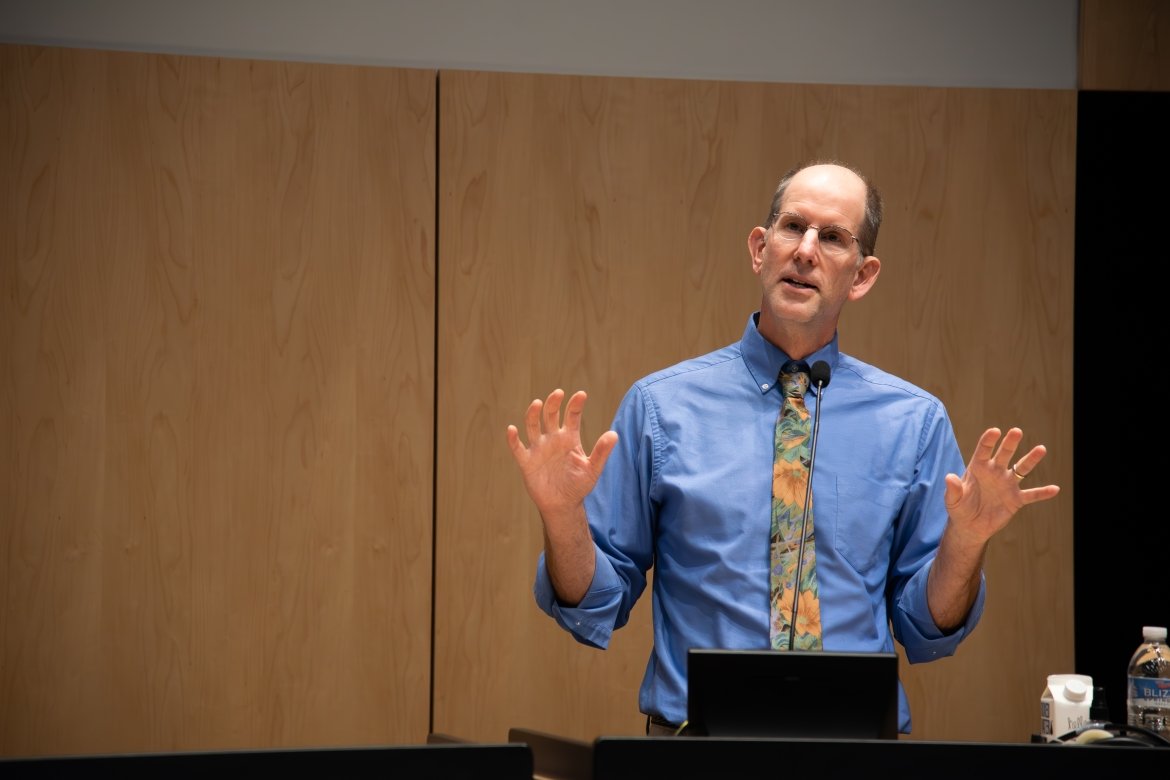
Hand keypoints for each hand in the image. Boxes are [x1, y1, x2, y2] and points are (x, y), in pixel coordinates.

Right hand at [505, 389, 618, 520]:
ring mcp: (538, 448)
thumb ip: (601, 452)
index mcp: (569, 438)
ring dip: (533, 414)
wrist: (563, 505)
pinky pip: (517, 447)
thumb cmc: (578, 486)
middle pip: (550, 415)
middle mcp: (552, 439)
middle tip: (558, 393)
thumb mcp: (592, 469)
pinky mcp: (527, 461)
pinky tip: (512, 429)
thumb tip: (614, 434)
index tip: (581, 394)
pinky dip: (513, 439)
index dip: (575, 404)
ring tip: (538, 403)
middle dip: (553, 403)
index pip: (571, 416)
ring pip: (532, 426)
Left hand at [943, 427, 1060, 543]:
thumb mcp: (953, 500)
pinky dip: (1042, 493)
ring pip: (1021, 469)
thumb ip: (953, 489)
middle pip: (1004, 454)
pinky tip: (1054, 489)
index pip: (983, 450)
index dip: (988, 440)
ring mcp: (1007, 484)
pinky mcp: (1016, 499)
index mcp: (978, 468)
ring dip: (1031, 459)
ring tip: (1041, 449)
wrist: (970, 526)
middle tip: (1016, 431)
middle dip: (1010, 443)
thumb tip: (949, 477)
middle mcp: (995, 472)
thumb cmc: (959, 509)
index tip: (995, 431)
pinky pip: (1031, 495)